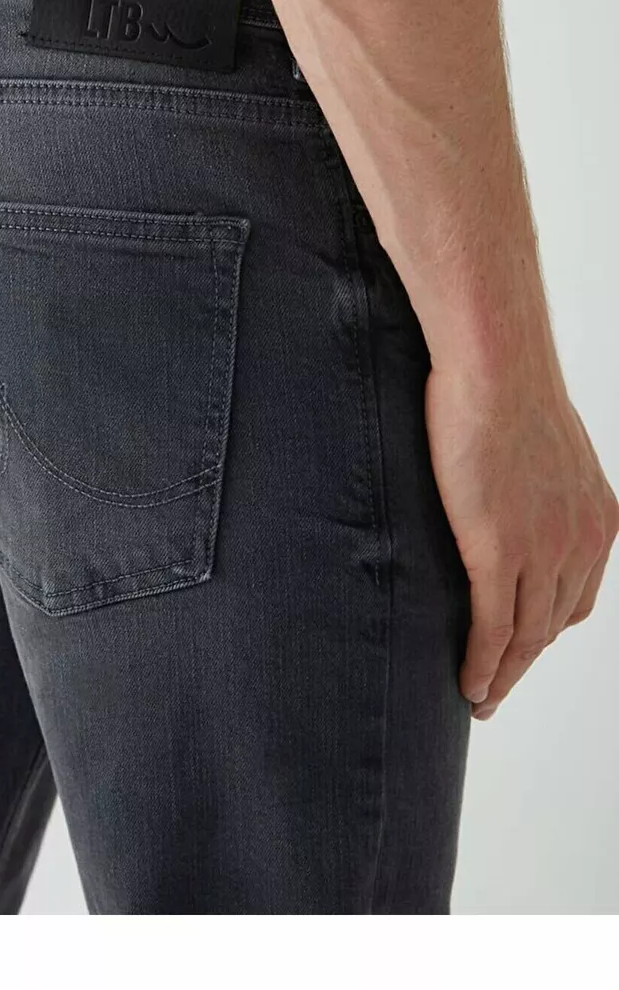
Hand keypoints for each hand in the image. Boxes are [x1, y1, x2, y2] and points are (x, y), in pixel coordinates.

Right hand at [425, 361, 616, 718]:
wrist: (497, 366)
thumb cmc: (507, 388)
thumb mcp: (543, 448)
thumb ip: (537, 485)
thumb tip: (507, 494)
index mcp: (596, 519)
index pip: (574, 599)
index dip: (544, 632)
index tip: (518, 650)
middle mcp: (581, 543)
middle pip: (550, 626)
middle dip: (522, 664)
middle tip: (493, 690)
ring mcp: (542, 551)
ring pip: (524, 637)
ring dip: (501, 677)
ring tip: (477, 698)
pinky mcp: (500, 551)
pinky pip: (492, 627)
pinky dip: (482, 664)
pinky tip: (469, 684)